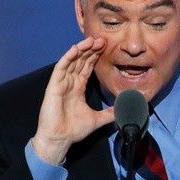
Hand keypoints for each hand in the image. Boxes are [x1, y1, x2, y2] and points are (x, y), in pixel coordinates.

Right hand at [31, 37, 114, 163]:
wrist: (60, 140)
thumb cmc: (74, 130)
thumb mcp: (98, 119)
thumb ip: (111, 113)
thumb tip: (125, 109)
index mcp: (78, 88)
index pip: (87, 67)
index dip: (95, 56)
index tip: (105, 47)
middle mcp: (69, 83)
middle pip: (80, 61)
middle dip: (90, 50)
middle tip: (101, 39)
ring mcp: (61, 83)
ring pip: (71, 61)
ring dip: (81, 50)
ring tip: (91, 40)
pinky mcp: (54, 87)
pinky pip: (60, 69)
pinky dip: (67, 58)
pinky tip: (75, 49)